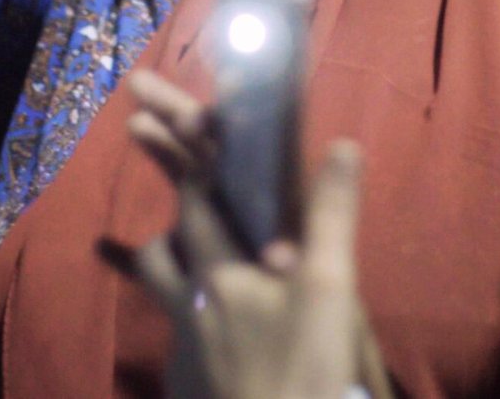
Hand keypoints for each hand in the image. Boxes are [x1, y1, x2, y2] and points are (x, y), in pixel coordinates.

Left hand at [104, 71, 375, 398]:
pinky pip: (178, 343)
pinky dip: (188, 325)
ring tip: (187, 267)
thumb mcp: (328, 291)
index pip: (193, 206)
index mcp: (217, 275)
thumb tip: (342, 143)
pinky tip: (216, 337)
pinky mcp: (189, 392)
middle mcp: (188, 309)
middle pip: (157, 254)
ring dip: (168, 274)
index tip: (170, 128)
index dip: (188, 167)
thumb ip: (330, 215)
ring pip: (162, 300)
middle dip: (169, 223)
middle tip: (182, 204)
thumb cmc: (303, 371)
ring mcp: (184, 356)